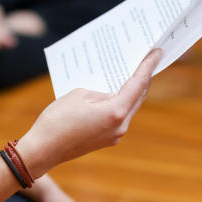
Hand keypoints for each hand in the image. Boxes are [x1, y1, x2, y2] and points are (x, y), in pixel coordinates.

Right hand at [16, 47, 162, 175]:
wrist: (43, 150)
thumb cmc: (58, 119)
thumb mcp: (80, 94)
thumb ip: (101, 91)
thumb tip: (110, 94)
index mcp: (116, 111)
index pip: (138, 83)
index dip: (148, 65)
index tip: (158, 52)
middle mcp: (121, 126)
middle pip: (138, 96)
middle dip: (142, 77)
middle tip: (147, 60)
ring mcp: (115, 135)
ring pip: (129, 107)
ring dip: (130, 91)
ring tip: (130, 73)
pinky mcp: (106, 139)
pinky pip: (118, 117)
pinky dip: (119, 103)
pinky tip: (113, 93)